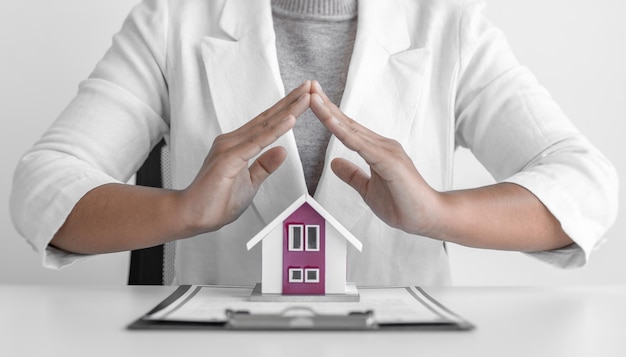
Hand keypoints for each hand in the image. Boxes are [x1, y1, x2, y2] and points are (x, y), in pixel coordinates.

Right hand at [179, 81, 311, 233]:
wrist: (192, 215)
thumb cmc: (216, 201)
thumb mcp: (250, 182)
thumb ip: (264, 166)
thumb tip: (283, 151)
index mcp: (237, 145)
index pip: (267, 123)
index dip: (286, 109)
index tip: (304, 97)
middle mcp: (232, 141)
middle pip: (268, 118)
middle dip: (290, 101)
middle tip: (310, 85)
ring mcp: (229, 147)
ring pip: (265, 125)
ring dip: (288, 110)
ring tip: (306, 97)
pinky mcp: (229, 158)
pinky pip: (258, 142)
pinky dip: (276, 130)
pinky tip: (290, 119)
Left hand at [309, 81, 440, 235]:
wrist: (428, 217)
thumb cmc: (404, 204)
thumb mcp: (368, 190)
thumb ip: (352, 175)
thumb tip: (335, 164)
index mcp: (376, 151)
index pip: (348, 129)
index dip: (330, 114)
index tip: (313, 100)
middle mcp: (382, 146)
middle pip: (348, 123)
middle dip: (327, 105)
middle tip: (309, 87)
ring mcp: (386, 151)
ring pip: (351, 130)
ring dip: (330, 113)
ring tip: (313, 98)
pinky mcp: (388, 161)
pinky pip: (360, 145)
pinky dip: (343, 132)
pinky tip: (330, 121)